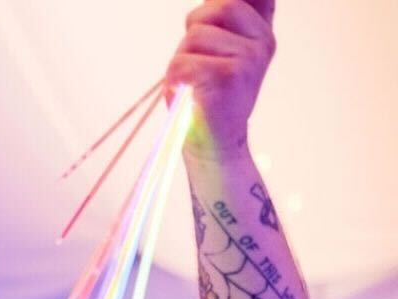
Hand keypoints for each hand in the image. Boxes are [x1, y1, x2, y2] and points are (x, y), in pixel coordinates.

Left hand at [167, 0, 275, 157]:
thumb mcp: (221, 52)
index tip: (218, 7)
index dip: (228, 0)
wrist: (215, 146)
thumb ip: (224, 21)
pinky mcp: (226, 76)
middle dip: (197, 27)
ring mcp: (248, 59)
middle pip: (221, 6)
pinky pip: (182, 61)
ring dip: (184, 57)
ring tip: (195, 82)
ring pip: (196, 34)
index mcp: (262, 34)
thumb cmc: (209, 97)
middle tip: (197, 59)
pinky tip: (190, 95)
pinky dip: (175, 79)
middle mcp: (263, 44)